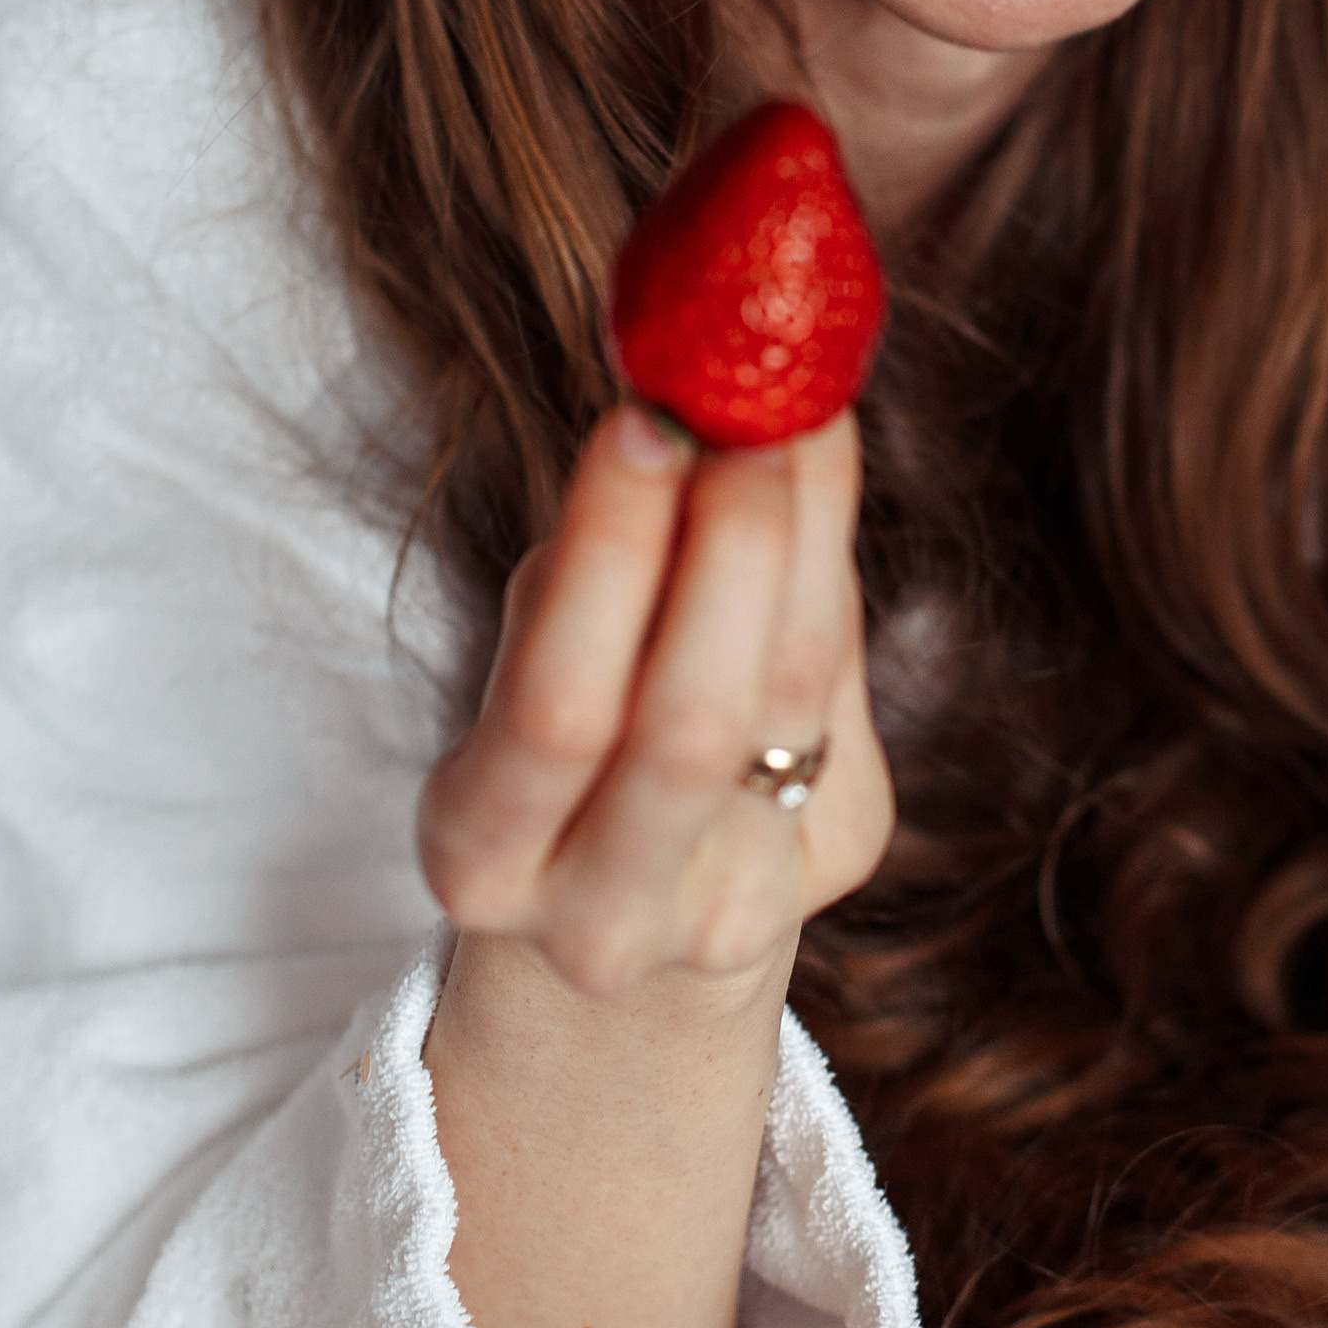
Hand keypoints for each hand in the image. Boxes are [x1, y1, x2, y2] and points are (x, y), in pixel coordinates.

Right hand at [418, 401, 892, 997]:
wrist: (641, 890)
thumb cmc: (570, 734)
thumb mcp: (530, 663)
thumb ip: (594, 568)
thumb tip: (684, 406)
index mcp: (484, 860)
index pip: (555, 706)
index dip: (610, 555)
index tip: (648, 418)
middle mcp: (607, 921)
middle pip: (690, 726)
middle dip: (732, 547)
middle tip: (752, 415)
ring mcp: (732, 913)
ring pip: (792, 705)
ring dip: (805, 542)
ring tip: (795, 421)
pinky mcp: (835, 867)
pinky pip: (844, 702)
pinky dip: (829, 584)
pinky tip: (808, 509)